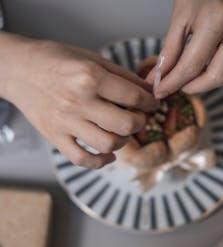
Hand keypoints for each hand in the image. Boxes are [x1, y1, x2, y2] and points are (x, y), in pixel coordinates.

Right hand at [0, 33, 157, 167]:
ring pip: (107, 144)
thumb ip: (121, 75)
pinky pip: (82, 159)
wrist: (18, 70)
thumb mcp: (90, 58)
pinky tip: (108, 155)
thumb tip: (147, 90)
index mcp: (89, 76)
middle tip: (140, 118)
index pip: (133, 97)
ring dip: (123, 142)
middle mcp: (78, 101)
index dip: (150, 102)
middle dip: (140, 123)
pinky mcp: (55, 137)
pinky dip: (100, 162)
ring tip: (122, 133)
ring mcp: (65, 122)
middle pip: (125, 124)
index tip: (153, 104)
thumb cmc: (54, 60)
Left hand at [147, 0, 222, 96]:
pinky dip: (216, 76)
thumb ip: (169, 51)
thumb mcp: (180, 17)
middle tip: (175, 84)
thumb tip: (156, 78)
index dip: (172, 84)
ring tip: (188, 74)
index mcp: (216, 21)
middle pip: (215, 77)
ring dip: (205, 83)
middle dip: (192, 87)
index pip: (191, 66)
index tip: (159, 91)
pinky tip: (203, 69)